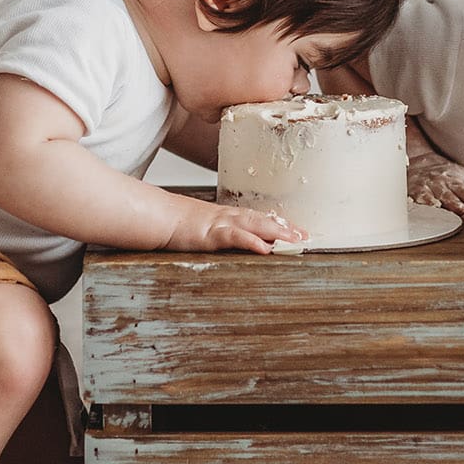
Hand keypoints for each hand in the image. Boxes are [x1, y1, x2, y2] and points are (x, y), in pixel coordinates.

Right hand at [165, 199, 307, 253]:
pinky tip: (265, 247)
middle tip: (305, 236)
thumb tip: (229, 240)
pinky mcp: (211, 234)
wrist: (158, 216)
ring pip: (255, 225)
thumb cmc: (176, 224)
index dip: (278, 224)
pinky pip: (235, 236)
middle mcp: (228, 217)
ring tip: (295, 240)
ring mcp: (220, 224)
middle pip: (262, 220)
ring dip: (277, 232)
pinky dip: (251, 241)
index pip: (258, 218)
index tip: (296, 230)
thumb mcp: (201, 227)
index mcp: (226, 216)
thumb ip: (217, 233)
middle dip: (285, 228)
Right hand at [408, 152, 463, 215]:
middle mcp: (448, 183)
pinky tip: (434, 206)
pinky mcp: (418, 189)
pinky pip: (422, 196)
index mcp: (461, 180)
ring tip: (462, 210)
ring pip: (444, 195)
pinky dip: (427, 201)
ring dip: (454, 202)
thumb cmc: (444, 172)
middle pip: (462, 192)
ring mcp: (433, 186)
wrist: (417, 162)